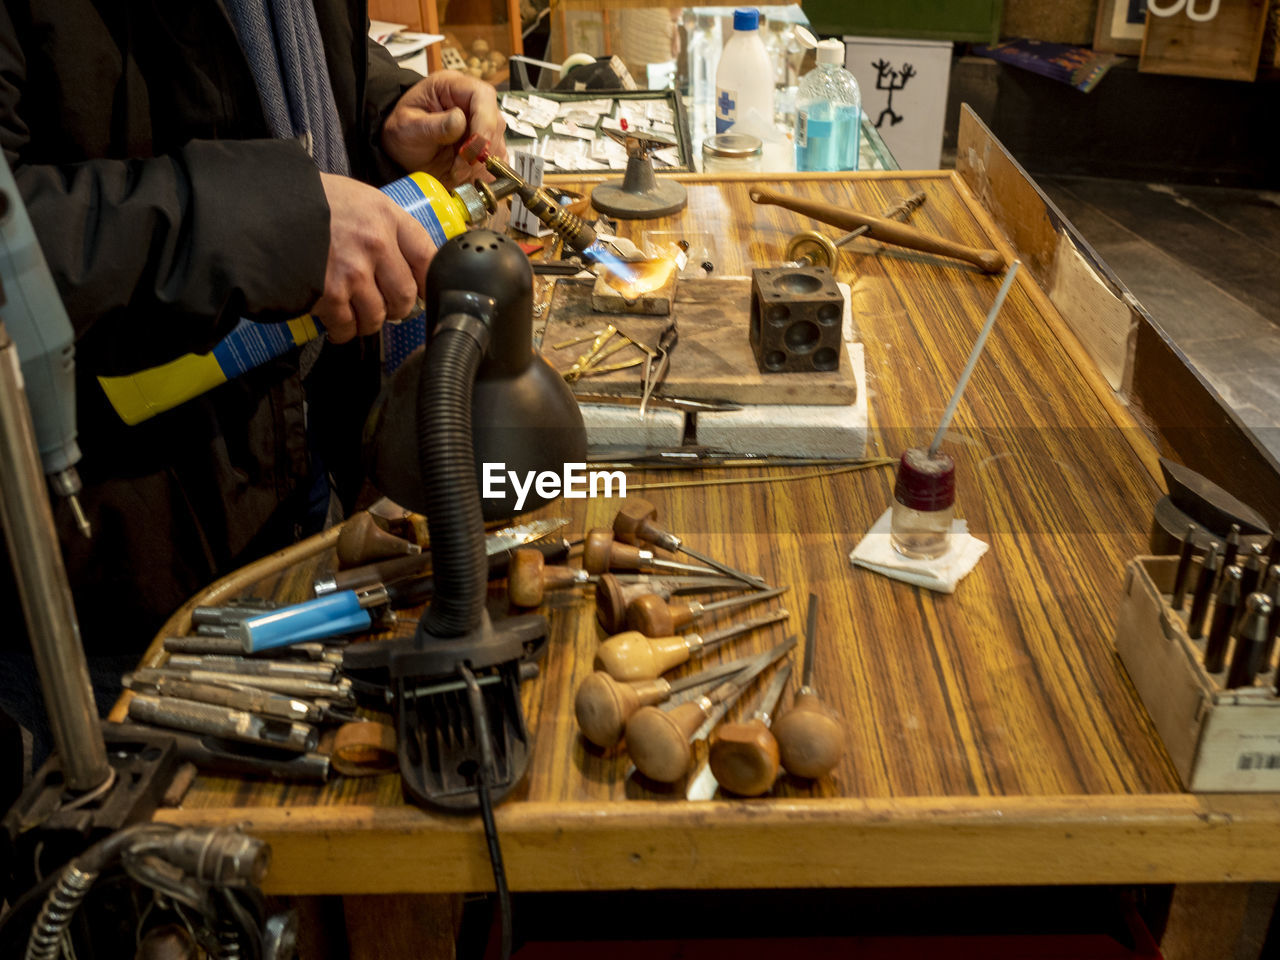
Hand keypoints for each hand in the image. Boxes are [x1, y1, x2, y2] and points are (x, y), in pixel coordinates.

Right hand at [311, 173, 434, 342]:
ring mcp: (352, 271)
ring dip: (368, 321)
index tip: (424, 293)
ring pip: (378, 317)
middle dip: (397, 307)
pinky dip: (343, 331)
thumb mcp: (358, 199)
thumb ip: (385, 227)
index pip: (427, 258)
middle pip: (405, 296)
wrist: (261, 207)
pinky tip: (336, 321)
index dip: (429, 283)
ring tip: (356, 311)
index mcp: (386, 216)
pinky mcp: (328, 294)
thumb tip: (409, 264)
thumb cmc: (310, 202)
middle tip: (385, 305)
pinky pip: (347, 327)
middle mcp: (374, 244)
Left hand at [380, 71, 506, 185]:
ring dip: (480, 164)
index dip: (483, 122)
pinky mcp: (483, 145)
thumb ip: (432, 124)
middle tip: (459, 168)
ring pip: (497, 143)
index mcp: (452, 86)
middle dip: (479, 150)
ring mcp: (480, 124)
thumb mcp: (407, 126)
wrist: (401, 149)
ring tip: (456, 173)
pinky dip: (484, 171)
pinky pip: (495, 159)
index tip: (472, 147)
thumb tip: (459, 120)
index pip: (483, 96)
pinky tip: (466, 176)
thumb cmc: (402, 130)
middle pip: (494, 122)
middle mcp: (471, 102)